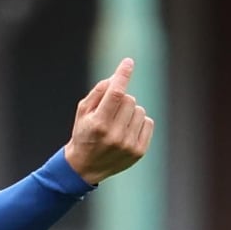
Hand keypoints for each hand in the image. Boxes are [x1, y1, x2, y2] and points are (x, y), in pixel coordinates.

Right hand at [64, 57, 153, 184]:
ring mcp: (129, 144)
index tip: (128, 63)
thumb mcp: (82, 112)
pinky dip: (138, 122)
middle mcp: (115, 134)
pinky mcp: (139, 151)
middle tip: (110, 111)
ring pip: (140, 110)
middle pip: (129, 99)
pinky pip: (148, 122)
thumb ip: (98, 92)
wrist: (85, 166)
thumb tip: (116, 77)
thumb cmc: (83, 133)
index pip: (116, 93)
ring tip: (117, 123)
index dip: (122, 75)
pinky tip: (126, 130)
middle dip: (121, 99)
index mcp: (98, 123)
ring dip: (130, 112)